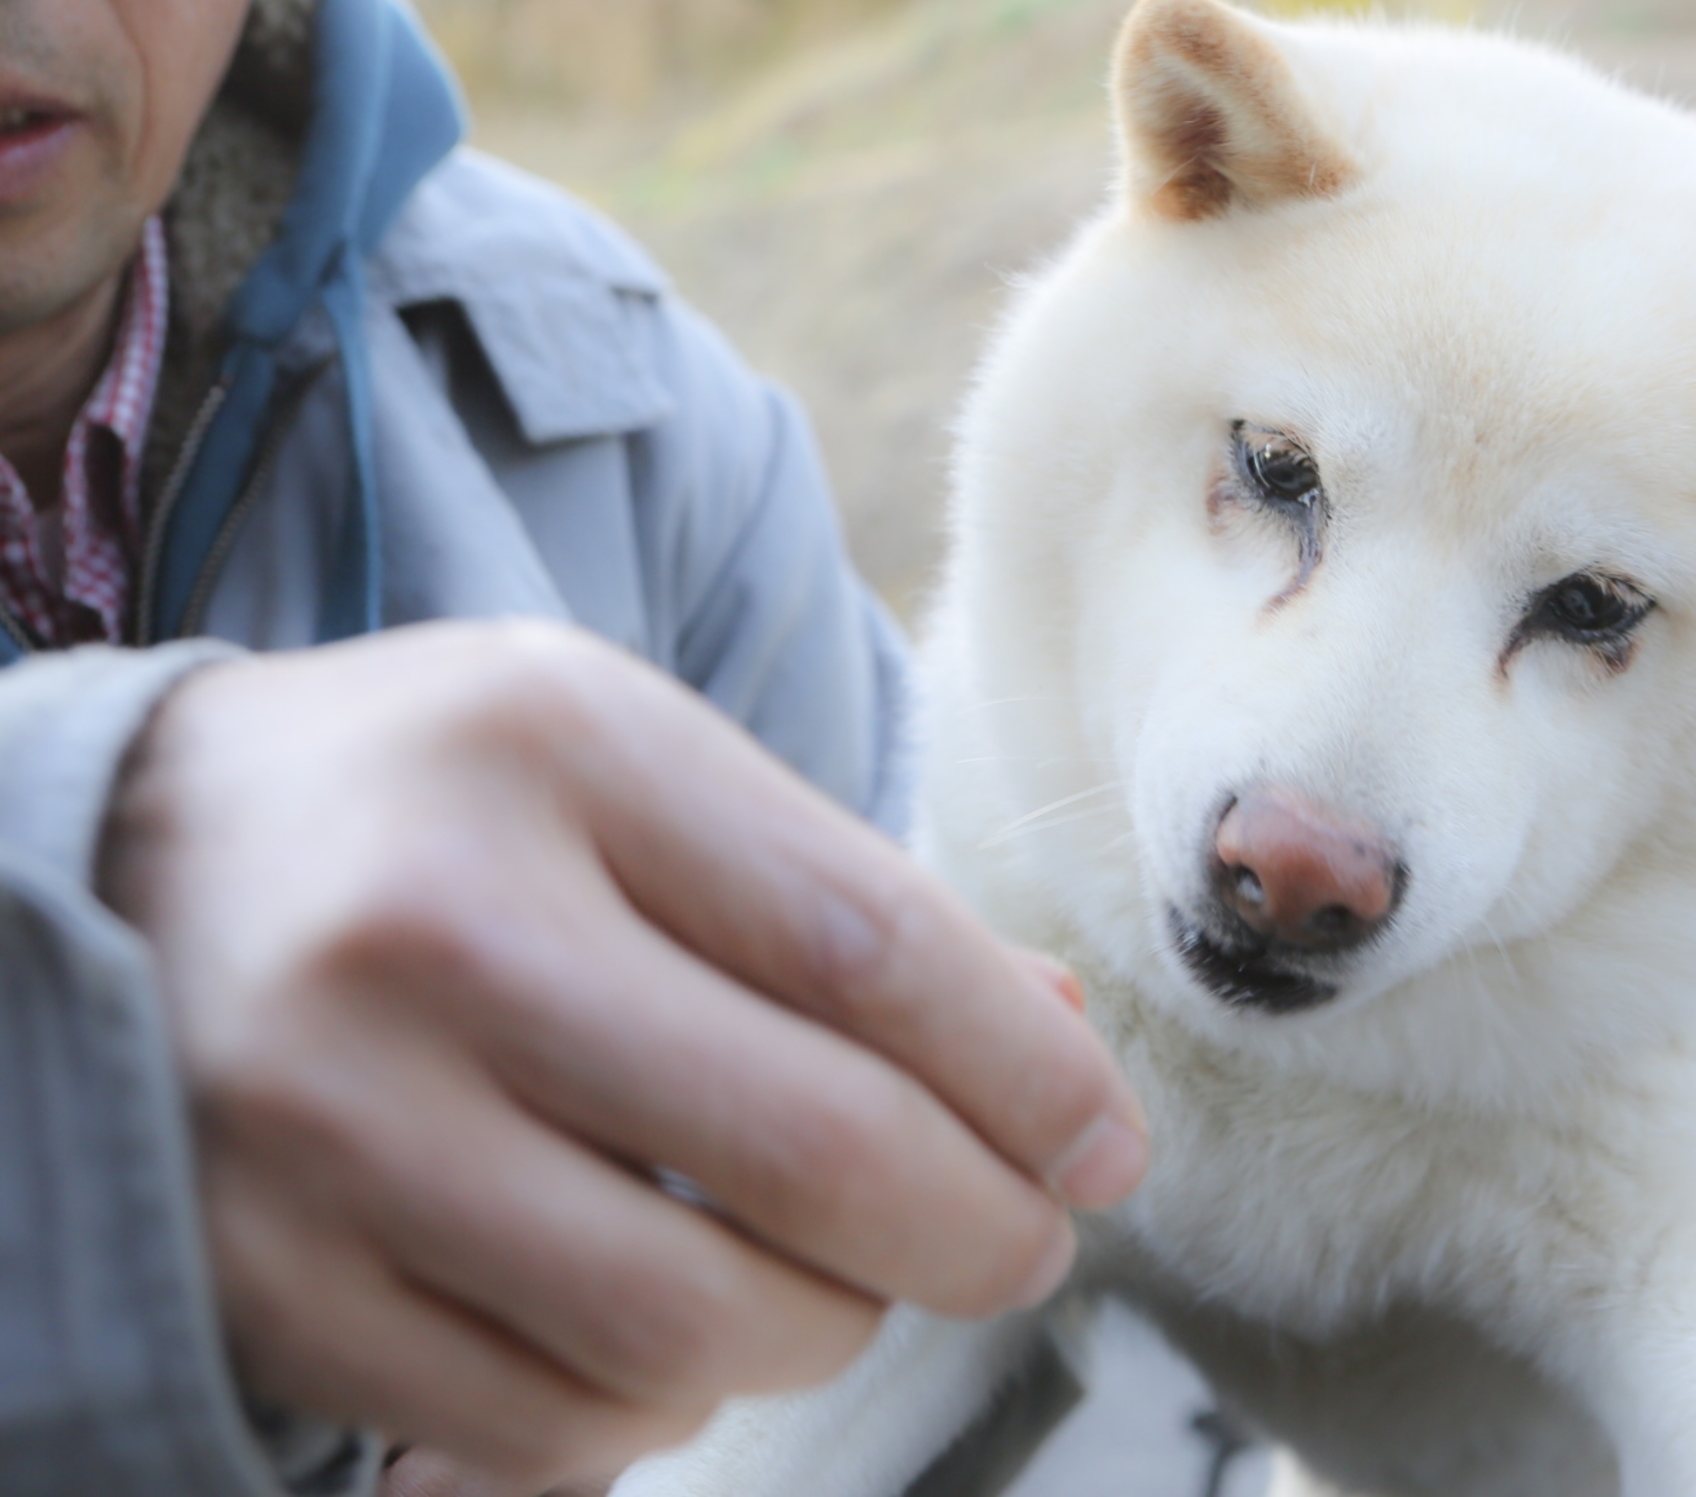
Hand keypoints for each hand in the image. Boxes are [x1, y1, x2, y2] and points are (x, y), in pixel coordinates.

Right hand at [100, 621, 1146, 1486]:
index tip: (1104, 1148)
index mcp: (557, 750)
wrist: (116, 867)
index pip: (874, 945)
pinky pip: (548, 1419)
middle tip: (1018, 1246)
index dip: (1032, 1080)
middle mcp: (430, 927)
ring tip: (831, 1282)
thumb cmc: (443, 811)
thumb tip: (1064, 1060)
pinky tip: (666, 1331)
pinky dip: (659, 1403)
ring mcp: (325, 1119)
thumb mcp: (638, 772)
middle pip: (810, 1150)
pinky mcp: (263, 1280)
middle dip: (976, 1233)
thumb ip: (847, 903)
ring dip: (822, 1332)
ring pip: (691, 1322)